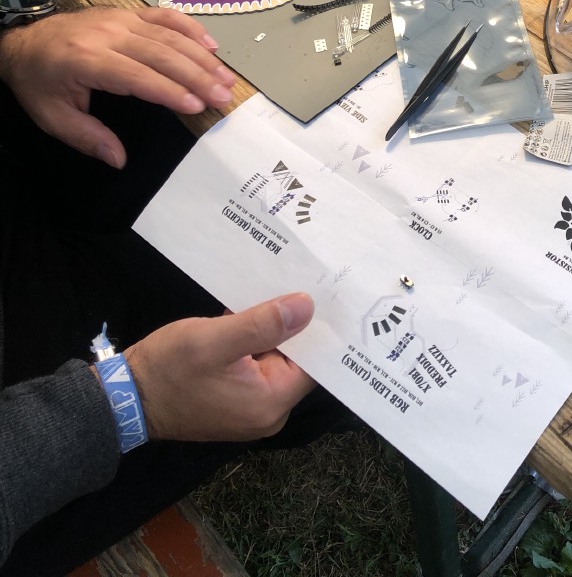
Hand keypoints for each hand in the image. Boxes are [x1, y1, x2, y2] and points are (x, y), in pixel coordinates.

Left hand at [0, 6, 235, 167]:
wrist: (23, 42)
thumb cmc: (39, 82)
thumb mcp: (52, 117)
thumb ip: (87, 138)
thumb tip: (119, 159)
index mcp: (86, 60)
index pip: (136, 75)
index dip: (168, 90)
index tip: (196, 106)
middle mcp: (107, 34)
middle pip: (161, 53)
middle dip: (197, 75)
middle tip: (223, 95)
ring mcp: (120, 18)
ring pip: (168, 34)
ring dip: (201, 56)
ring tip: (225, 77)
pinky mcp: (127, 12)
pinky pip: (164, 15)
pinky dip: (191, 28)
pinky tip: (211, 44)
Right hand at [123, 293, 316, 441]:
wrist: (126, 398)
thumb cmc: (168, 369)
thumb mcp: (214, 340)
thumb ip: (262, 325)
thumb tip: (308, 306)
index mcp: (271, 403)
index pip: (314, 362)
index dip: (317, 327)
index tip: (323, 293)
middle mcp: (268, 412)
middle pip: (297, 359)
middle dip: (294, 324)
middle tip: (300, 280)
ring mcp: (251, 407)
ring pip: (276, 357)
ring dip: (271, 328)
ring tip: (278, 287)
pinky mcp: (236, 398)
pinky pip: (257, 363)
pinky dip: (255, 339)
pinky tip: (250, 310)